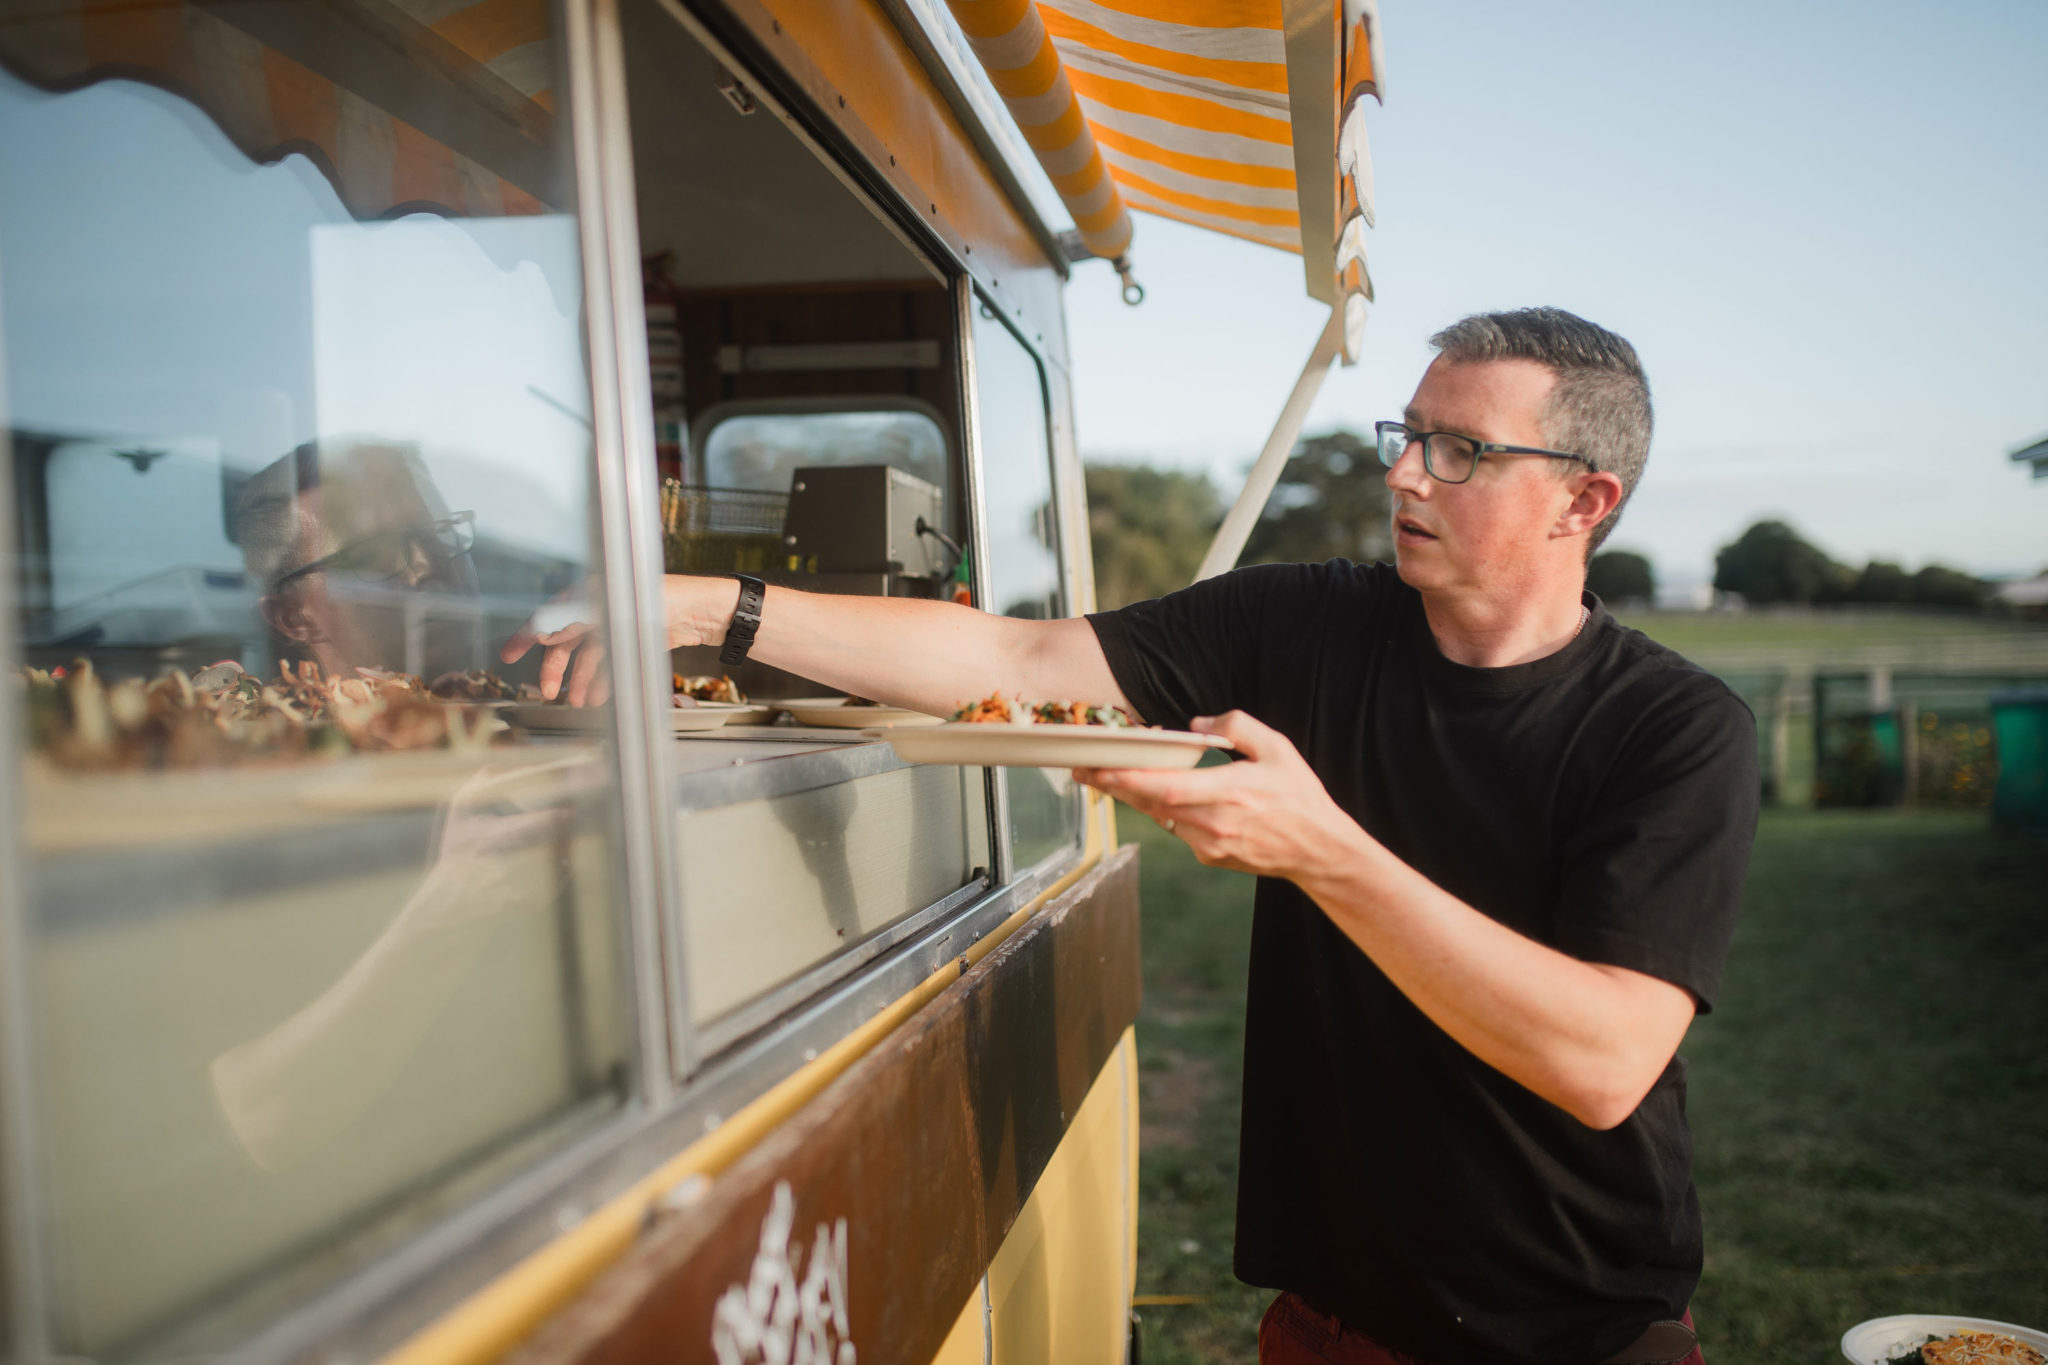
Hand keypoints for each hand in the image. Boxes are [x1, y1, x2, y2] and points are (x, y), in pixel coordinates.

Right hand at [502, 576, 744, 705]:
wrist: (701, 611)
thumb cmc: (657, 601)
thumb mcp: (608, 610)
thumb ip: (573, 620)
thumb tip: (543, 631)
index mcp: (587, 592)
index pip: (547, 616)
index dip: (525, 636)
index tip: (507, 655)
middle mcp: (598, 606)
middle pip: (566, 641)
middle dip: (555, 669)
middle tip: (546, 693)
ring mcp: (616, 623)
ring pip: (588, 656)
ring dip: (581, 681)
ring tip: (577, 704)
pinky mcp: (633, 638)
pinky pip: (609, 662)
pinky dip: (602, 680)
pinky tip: (599, 698)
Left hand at [1075, 711, 1364, 879]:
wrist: (1318, 851)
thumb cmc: (1299, 797)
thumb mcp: (1278, 748)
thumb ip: (1237, 726)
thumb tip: (1197, 723)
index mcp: (1228, 792)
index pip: (1165, 786)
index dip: (1128, 778)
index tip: (1099, 767)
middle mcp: (1212, 823)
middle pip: (1150, 803)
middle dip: (1113, 785)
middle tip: (1082, 770)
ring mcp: (1208, 845)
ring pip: (1160, 817)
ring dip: (1134, 798)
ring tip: (1108, 778)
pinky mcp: (1209, 857)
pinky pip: (1177, 830)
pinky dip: (1166, 812)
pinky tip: (1161, 798)